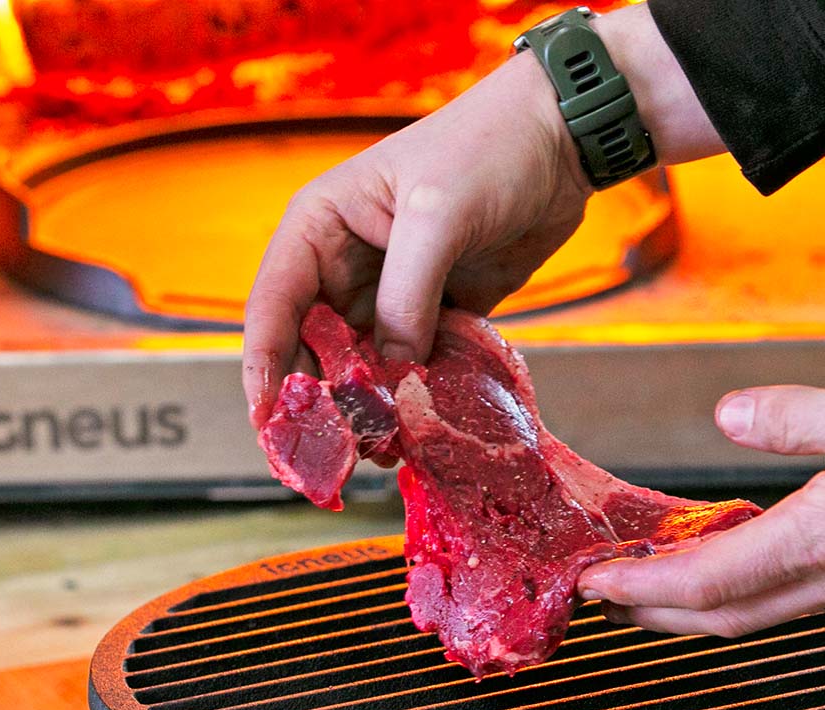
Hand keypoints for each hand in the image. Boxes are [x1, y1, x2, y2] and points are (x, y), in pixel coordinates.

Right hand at [242, 52, 589, 426]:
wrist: (560, 144)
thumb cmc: (488, 150)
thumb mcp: (436, 216)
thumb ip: (407, 296)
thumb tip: (393, 369)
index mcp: (321, 228)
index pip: (274, 305)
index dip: (265, 366)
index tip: (266, 418)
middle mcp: (347, 268)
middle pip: (314, 349)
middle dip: (322, 400)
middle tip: (334, 451)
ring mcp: (393, 297)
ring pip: (365, 369)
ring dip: (371, 410)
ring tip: (383, 448)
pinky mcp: (438, 317)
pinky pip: (417, 369)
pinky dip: (418, 399)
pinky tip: (425, 427)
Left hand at [577, 380, 824, 633]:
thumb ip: (793, 417)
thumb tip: (729, 414)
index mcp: (813, 543)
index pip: (702, 583)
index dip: (640, 589)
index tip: (594, 585)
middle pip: (717, 615)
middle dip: (652, 612)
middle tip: (606, 595)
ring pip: (752, 613)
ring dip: (694, 605)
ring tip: (655, 584)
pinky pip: (789, 598)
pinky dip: (743, 590)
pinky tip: (741, 563)